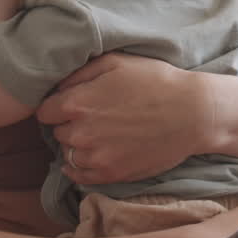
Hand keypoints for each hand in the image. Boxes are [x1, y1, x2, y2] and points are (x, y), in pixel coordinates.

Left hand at [36, 53, 210, 184]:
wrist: (193, 113)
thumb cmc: (156, 81)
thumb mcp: (116, 62)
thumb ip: (79, 72)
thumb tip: (56, 86)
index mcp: (78, 103)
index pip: (44, 111)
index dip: (56, 105)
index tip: (70, 103)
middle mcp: (81, 132)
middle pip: (57, 132)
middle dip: (69, 124)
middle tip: (92, 116)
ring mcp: (96, 157)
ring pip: (68, 154)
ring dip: (78, 144)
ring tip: (100, 134)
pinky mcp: (111, 174)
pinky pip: (80, 176)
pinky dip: (82, 166)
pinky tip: (96, 153)